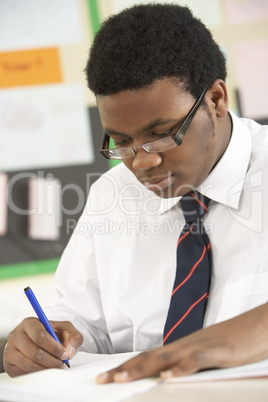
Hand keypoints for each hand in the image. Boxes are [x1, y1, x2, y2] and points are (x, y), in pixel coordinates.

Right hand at [3, 318, 82, 376]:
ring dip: (47, 369)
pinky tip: (46, 369)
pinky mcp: (9, 364)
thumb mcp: (67, 330)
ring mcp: (10, 350)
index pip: (40, 336)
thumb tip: (69, 352)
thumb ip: (73, 338)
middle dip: (52, 360)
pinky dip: (38, 374)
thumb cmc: (54, 333)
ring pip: (30, 365)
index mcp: (29, 323)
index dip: (54, 347)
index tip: (64, 354)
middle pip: (35, 352)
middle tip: (62, 364)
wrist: (41, 340)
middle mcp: (16, 335)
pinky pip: (24, 374)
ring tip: (56, 366)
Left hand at [96, 303, 267, 382]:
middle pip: (148, 358)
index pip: (146, 359)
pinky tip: (168, 378)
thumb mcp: (203, 357)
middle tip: (101, 381)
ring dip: (141, 369)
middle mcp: (182, 346)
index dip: (124, 368)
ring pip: (165, 358)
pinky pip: (195, 360)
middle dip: (123, 370)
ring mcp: (198, 347)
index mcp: (178, 349)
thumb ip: (184, 366)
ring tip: (120, 379)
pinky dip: (181, 369)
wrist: (256, 325)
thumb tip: (167, 379)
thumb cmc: (230, 343)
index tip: (105, 378)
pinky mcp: (217, 351)